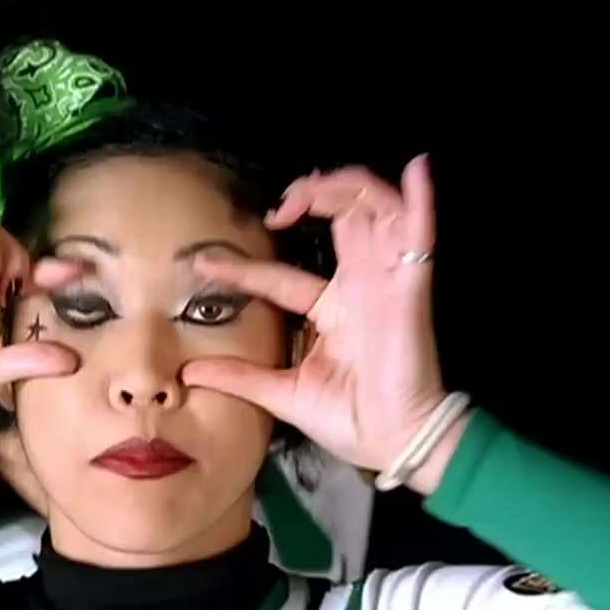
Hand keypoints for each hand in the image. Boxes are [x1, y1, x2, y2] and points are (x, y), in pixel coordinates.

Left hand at [179, 157, 456, 482]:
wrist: (392, 442)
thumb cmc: (349, 419)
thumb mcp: (282, 393)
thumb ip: (240, 377)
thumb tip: (187, 371)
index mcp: (331, 309)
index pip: (280, 275)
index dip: (243, 267)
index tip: (202, 264)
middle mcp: (359, 287)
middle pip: (340, 218)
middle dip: (310, 195)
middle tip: (277, 208)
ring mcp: (385, 283)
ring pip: (373, 210)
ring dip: (345, 187)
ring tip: (312, 188)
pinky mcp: (410, 288)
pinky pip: (421, 233)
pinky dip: (422, 198)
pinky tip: (419, 167)